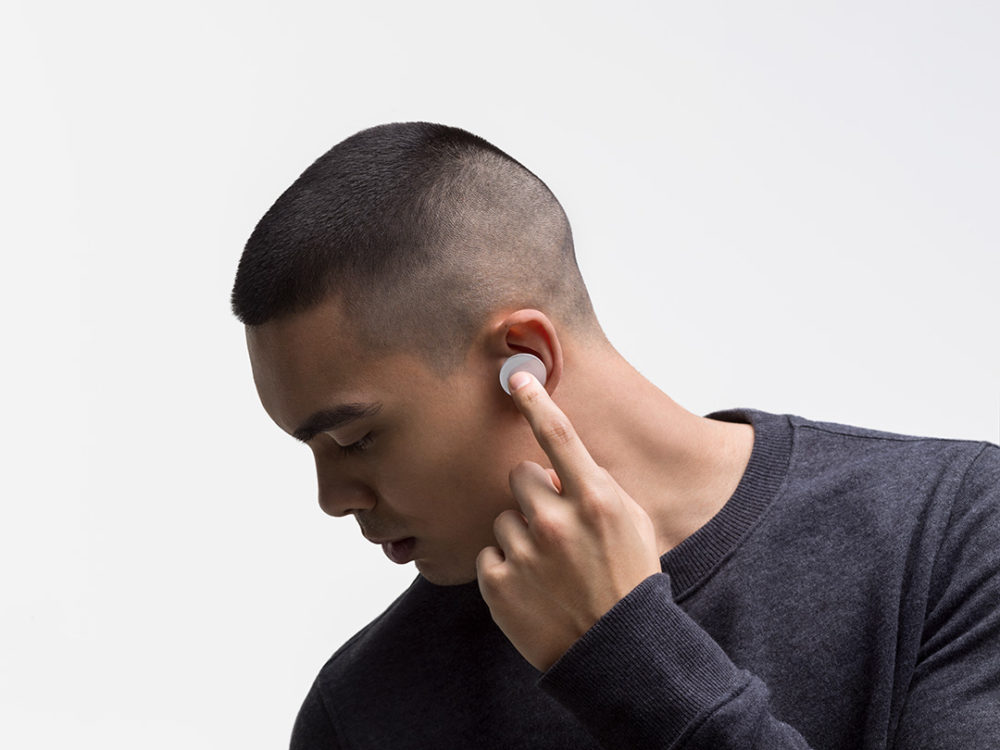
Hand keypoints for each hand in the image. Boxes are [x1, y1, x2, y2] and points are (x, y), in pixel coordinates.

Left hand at [476, 372, 661, 671]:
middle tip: (556, 526)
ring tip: (549, 567)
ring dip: (521, 533)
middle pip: (520, 476)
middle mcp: (556, 521)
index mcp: (595, 500)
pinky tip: (533, 587)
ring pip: (503, 517)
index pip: (559, 437)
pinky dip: (506, 567)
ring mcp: (524, 552)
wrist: (616, 653)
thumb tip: (555, 469)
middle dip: (534, 493)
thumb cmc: (629, 582)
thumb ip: (595, 487)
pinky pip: (490, 553)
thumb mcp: (632, 524)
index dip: (536, 401)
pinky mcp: (497, 582)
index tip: (517, 377)